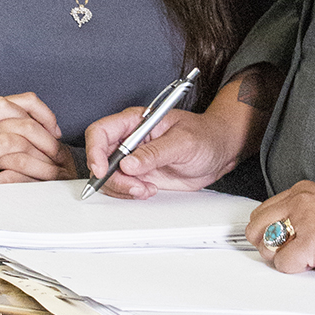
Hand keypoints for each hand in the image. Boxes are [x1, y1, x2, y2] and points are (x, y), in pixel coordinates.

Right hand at [85, 66, 279, 198]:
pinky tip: (148, 189)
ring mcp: (134, 158)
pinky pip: (122, 186)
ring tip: (146, 188)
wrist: (219, 151)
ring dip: (123, 188)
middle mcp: (130, 139)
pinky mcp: (140, 174)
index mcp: (135, 121)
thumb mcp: (182, 142)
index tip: (102, 170)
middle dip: (111, 177)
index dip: (95, 151)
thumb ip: (155, 153)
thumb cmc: (205, 136)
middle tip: (134, 186)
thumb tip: (128, 163)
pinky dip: (131, 193)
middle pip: (100, 157)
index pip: (101, 131)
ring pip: (109, 176)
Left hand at [247, 181, 314, 279]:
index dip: (266, 230)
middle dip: (264, 244)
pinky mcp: (311, 242)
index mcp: (303, 191)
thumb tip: (285, 233)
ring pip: (266, 245)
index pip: (264, 210)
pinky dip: (295, 270)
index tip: (272, 241)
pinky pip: (284, 264)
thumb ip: (306, 213)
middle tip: (280, 255)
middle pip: (256, 225)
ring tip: (301, 260)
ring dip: (279, 258)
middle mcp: (300, 202)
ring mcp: (304, 221)